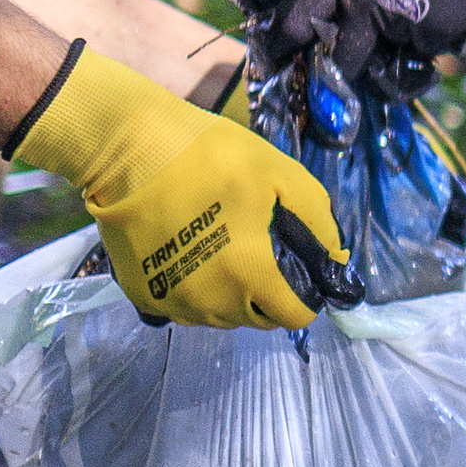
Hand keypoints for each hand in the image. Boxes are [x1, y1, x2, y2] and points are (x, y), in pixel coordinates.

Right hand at [11, 44, 350, 326]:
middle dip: (268, 293)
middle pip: (258, 317)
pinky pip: (182, 307)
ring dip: (230, 294)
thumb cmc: (213, 157)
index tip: (298, 268)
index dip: (305, 293)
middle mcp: (213, 303)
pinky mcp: (143, 297)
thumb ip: (318, 225)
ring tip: (221, 249)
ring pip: (220, 316)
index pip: (296, 316)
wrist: (131, 149)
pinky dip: (193, 290)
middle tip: (259, 250)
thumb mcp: (283, 176)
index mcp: (251, 276)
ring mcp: (174, 304)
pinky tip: (187, 253)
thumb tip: (334, 261)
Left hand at [273, 0, 465, 94]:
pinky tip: (443, 4)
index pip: (293, 24)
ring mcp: (401, 26)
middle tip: (345, 49)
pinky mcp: (437, 37)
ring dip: (390, 42)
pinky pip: (424, 49)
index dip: (281, 42)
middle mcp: (363, 5)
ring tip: (409, 7)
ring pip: (385, 55)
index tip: (279, 49)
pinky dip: (429, 36)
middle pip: (337, 61)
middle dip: (337, 62)